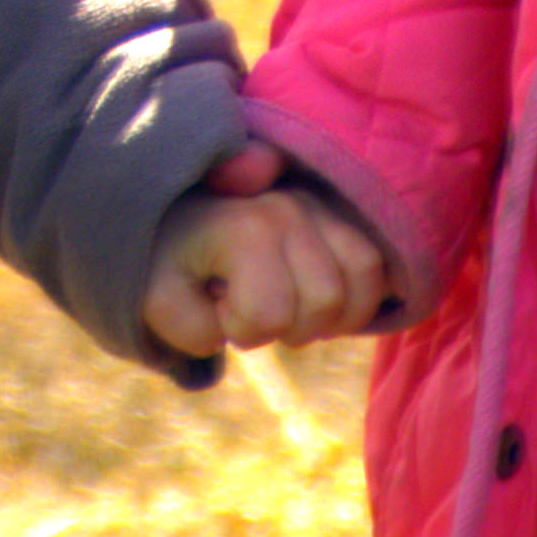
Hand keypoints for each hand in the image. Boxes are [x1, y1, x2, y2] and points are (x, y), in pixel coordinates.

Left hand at [145, 181, 392, 357]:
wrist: (176, 213)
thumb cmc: (169, 262)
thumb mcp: (159, 301)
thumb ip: (190, 329)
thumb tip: (232, 328)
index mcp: (243, 228)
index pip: (271, 314)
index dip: (243, 331)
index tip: (217, 308)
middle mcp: (289, 208)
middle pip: (326, 300)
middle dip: (290, 327)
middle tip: (254, 310)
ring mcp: (319, 204)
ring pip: (363, 276)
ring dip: (332, 313)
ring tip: (292, 307)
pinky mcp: (338, 211)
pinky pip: (376, 264)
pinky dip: (359, 296)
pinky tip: (323, 304)